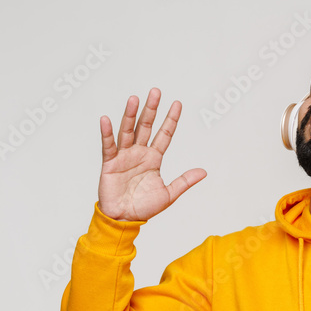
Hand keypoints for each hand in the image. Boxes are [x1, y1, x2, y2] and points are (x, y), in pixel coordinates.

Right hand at [97, 88, 205, 221]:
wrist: (125, 219)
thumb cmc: (144, 208)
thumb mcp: (169, 194)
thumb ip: (184, 181)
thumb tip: (203, 172)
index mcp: (154, 158)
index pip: (164, 134)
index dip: (171, 120)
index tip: (178, 104)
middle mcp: (139, 153)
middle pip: (146, 127)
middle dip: (151, 110)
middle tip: (156, 92)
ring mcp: (124, 156)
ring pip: (128, 131)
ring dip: (130, 115)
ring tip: (134, 99)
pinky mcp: (110, 163)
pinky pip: (109, 146)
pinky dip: (107, 133)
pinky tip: (107, 119)